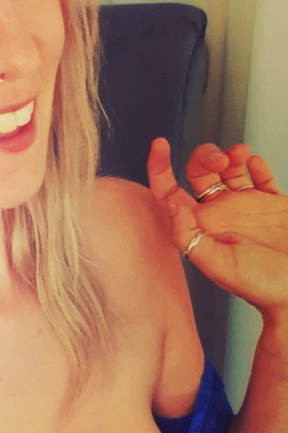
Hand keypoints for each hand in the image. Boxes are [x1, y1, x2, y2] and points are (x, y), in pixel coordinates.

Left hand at [147, 137, 287, 321]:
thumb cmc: (260, 286)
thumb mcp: (217, 264)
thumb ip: (189, 235)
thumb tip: (170, 204)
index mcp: (200, 226)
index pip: (170, 193)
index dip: (160, 168)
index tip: (160, 146)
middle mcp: (219, 214)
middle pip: (200, 173)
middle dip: (205, 156)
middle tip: (221, 158)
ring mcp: (246, 207)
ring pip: (228, 170)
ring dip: (230, 155)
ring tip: (241, 153)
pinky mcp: (272, 205)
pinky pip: (260, 178)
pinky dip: (257, 166)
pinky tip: (256, 163)